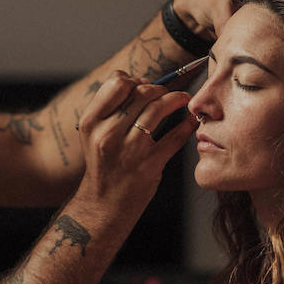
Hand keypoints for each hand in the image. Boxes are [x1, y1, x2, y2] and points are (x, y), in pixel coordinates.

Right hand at [73, 71, 194, 220]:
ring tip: (183, 99)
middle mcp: (108, 134)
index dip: (134, 79)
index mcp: (91, 122)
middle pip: (141, 92)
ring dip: (176, 98)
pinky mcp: (149, 165)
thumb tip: (141, 81)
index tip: (143, 85)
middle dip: (158, 88)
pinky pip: (175, 136)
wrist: (104, 204)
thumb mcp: (94, 134)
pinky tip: (192, 120)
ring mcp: (129, 150)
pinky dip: (188, 124)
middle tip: (166, 93)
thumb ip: (111, 107)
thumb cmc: (103, 164)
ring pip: (158, 108)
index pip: (117, 83)